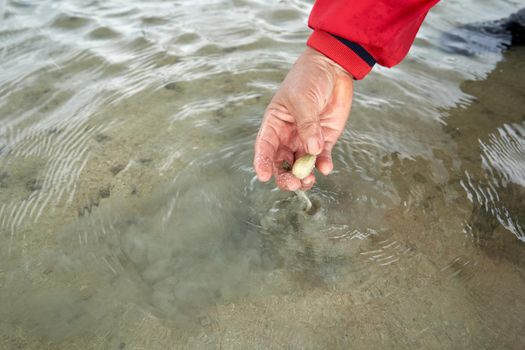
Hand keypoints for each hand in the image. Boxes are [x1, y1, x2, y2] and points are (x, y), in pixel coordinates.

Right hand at [253, 47, 353, 190]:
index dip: (262, 162)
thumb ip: (307, 125)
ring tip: (309, 179)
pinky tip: (325, 167)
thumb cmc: (309, 78)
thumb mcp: (303, 99)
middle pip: (282, 163)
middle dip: (286, 176)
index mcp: (274, 124)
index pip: (265, 147)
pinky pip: (321, 158)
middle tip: (294, 183)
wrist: (333, 67)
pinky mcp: (324, 140)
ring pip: (301, 165)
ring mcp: (306, 139)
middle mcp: (287, 136)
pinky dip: (323, 165)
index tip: (263, 176)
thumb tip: (313, 149)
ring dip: (304, 175)